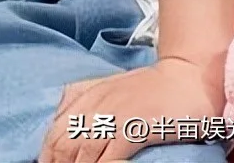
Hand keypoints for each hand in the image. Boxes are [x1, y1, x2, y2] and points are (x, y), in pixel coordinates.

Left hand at [38, 57, 224, 162]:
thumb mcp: (110, 91)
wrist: (187, 78)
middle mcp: (96, 104)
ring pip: (82, 152)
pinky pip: (110, 157)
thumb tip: (64, 124)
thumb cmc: (151, 89)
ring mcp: (115, 116)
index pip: (54, 129)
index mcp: (87, 95)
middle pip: (63, 142)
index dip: (47, 153)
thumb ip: (87, 103)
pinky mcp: (135, 128)